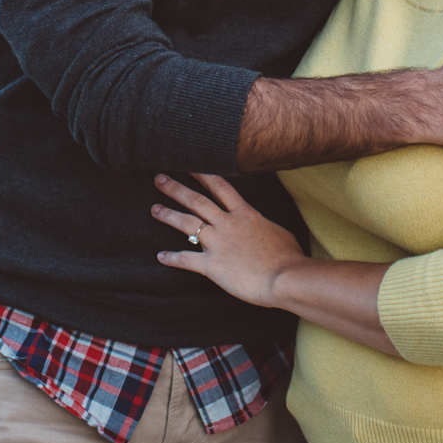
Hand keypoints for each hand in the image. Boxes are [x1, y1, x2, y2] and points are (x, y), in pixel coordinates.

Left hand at [152, 173, 305, 307]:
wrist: (285, 278)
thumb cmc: (288, 257)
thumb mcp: (278, 231)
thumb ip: (262, 225)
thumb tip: (260, 225)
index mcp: (245, 214)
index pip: (220, 187)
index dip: (201, 174)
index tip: (187, 164)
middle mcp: (227, 224)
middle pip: (197, 200)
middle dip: (176, 188)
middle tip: (159, 178)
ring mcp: (218, 243)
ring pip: (187, 224)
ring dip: (169, 215)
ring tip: (154, 208)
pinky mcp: (212, 266)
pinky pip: (186, 259)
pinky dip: (172, 258)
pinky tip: (160, 257)